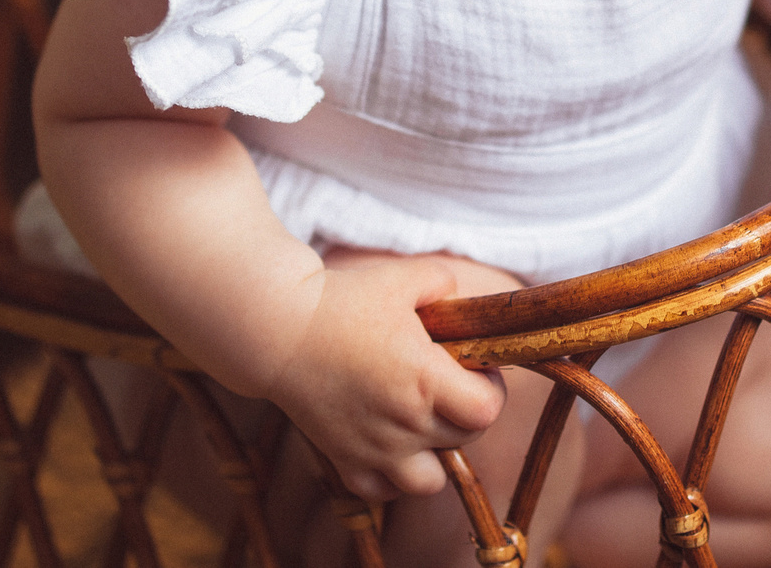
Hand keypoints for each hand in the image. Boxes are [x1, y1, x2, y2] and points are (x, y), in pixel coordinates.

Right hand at [261, 253, 506, 501]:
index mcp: (425, 379)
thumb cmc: (343, 300)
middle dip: (466, 414)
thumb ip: (443, 283)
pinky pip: (382, 493)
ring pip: (429, 482)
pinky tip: (390, 445)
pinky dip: (392, 478)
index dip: (491, 390)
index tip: (477, 369)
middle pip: (465, 441)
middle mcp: (404, 422)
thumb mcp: (404, 278)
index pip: (487, 410)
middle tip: (449, 386)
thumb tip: (460, 299)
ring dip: (435, 456)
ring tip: (422, 424)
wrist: (278, 330)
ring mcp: (374, 448)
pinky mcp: (344, 460)